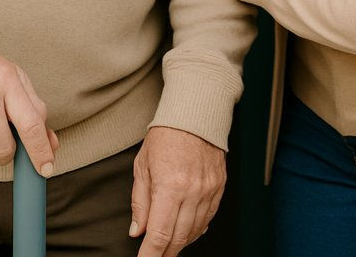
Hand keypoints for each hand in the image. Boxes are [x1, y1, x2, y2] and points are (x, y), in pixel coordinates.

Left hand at [130, 127, 225, 255]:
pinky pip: (208, 218)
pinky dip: (196, 230)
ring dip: (180, 243)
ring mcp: (208, 191)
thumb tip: (137, 230)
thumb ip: (140, 201)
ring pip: (194, 232)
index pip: (159, 234)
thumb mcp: (143, 165)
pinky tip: (186, 231)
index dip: (150, 254)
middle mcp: (192, 191)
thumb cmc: (166, 134)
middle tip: (155, 256)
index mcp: (170, 186)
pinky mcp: (219, 187)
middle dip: (165, 253)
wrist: (195, 114)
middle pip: (178, 238)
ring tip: (168, 246)